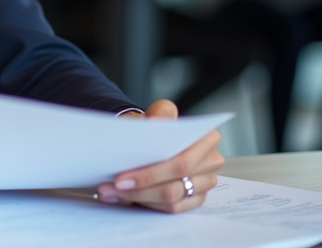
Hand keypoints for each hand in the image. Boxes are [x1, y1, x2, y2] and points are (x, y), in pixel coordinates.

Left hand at [98, 99, 223, 212]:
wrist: (155, 138)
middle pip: (174, 185)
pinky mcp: (196, 198)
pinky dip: (146, 204)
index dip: (150, 173)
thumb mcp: (158, 113)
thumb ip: (159, 113)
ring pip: (171, 199)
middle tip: (113, 186)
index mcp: (206, 139)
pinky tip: (124, 198)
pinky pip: (171, 209)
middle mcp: (210, 162)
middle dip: (139, 187)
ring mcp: (205, 183)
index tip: (121, 177)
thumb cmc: (157, 127)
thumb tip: (154, 122)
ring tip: (110, 191)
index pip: (180, 163)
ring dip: (137, 197)